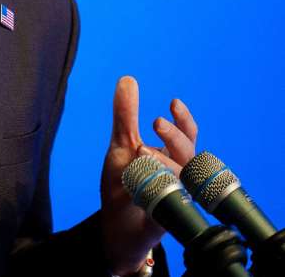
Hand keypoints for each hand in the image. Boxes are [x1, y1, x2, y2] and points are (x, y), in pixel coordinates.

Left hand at [99, 76, 198, 274]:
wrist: (119, 229)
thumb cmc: (123, 185)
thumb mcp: (120, 146)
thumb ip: (125, 117)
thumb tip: (127, 79)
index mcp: (170, 156)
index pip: (186, 134)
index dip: (183, 119)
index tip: (173, 103)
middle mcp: (179, 174)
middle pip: (188, 151)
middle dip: (174, 136)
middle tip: (156, 123)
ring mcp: (177, 195)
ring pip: (183, 173)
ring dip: (162, 161)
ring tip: (140, 154)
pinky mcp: (169, 216)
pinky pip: (174, 201)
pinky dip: (160, 191)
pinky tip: (145, 187)